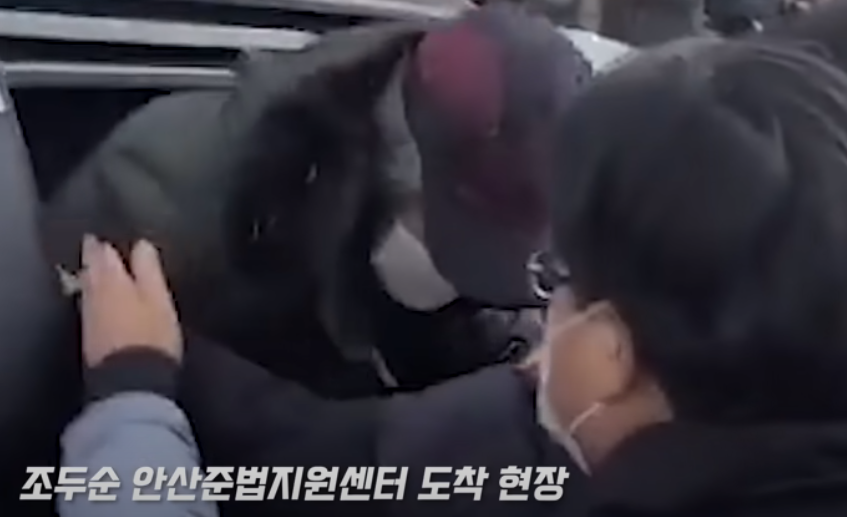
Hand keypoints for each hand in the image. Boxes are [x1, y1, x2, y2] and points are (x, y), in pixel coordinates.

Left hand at [79, 235, 181, 366]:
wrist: (132, 380)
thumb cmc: (151, 335)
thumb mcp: (159, 297)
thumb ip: (148, 269)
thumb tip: (141, 244)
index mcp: (112, 280)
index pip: (104, 251)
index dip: (106, 240)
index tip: (107, 231)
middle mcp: (94, 294)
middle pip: (90, 267)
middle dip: (94, 254)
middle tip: (98, 243)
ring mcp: (88, 316)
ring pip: (87, 285)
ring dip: (93, 274)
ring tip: (99, 266)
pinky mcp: (90, 335)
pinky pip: (89, 305)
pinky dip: (95, 295)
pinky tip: (101, 298)